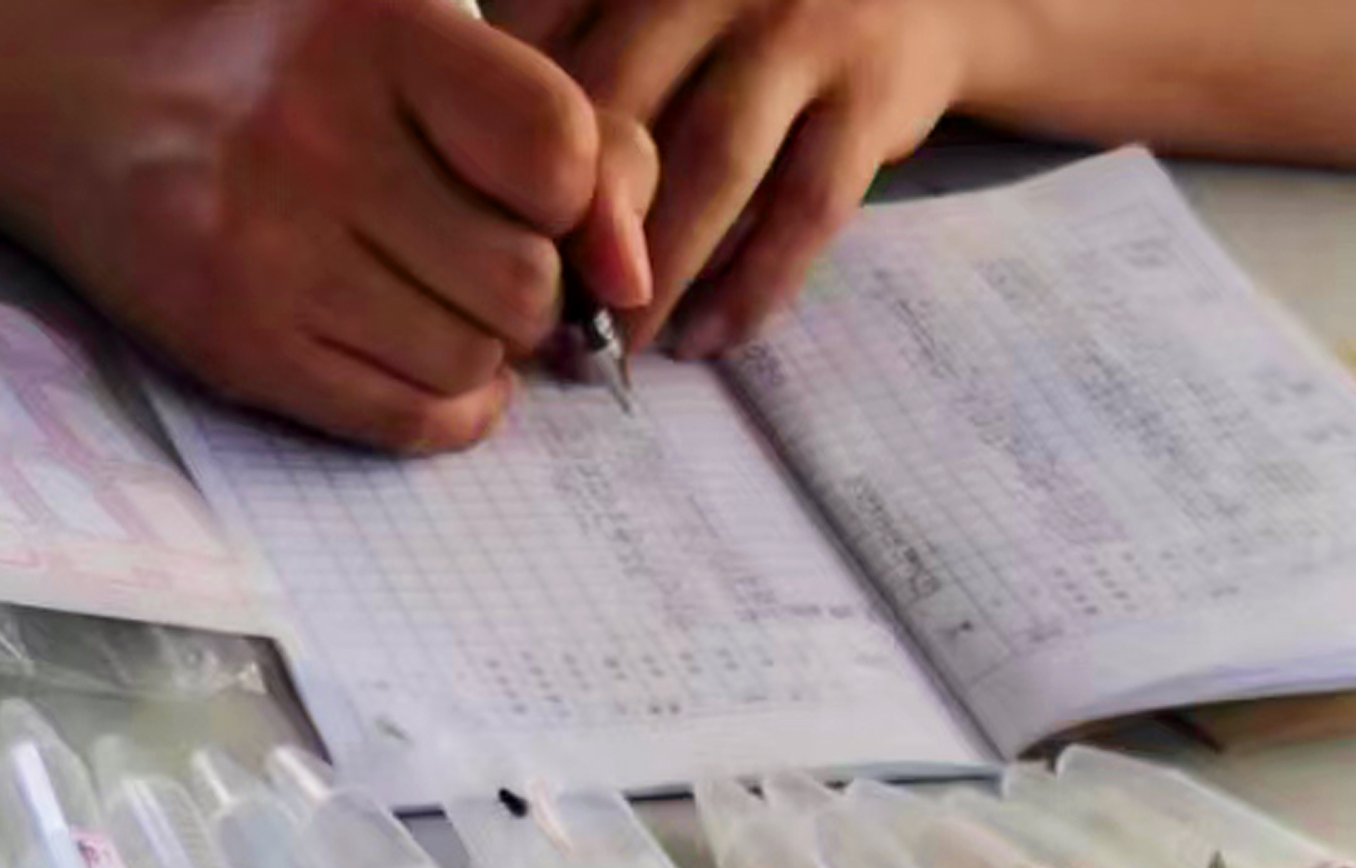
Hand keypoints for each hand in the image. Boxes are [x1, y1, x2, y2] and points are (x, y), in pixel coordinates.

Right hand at [7, 0, 657, 448]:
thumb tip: (631, 270)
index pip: (562, 156)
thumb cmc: (277, 57)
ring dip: (480, 343)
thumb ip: (558, 129)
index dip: (575, 200)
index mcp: (377, 30)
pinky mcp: (231, 340)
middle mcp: (315, 138)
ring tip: (422, 286)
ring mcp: (264, 248)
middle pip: (526, 282)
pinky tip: (415, 345)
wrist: (64, 80)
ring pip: (477, 361)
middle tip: (470, 250)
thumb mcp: (417, 37)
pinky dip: (444, 402)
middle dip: (528, 285)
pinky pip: (409, 419)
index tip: (538, 199)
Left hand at [488, 0, 1012, 354]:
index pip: (540, 52)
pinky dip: (754, 284)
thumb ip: (580, 62)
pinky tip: (710, 337)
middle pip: (619, 109)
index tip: (480, 243)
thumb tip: (491, 206)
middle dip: (572, 227)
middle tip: (535, 317)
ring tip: (620, 346)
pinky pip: (807, 208)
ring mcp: (802, 29)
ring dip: (659, 271)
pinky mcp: (875, 94)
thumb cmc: (750, 16)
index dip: (499, 156)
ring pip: (710, 165)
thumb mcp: (658, 6)